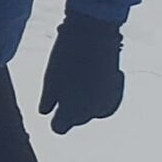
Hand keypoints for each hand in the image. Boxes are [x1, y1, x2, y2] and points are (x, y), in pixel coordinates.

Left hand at [37, 13, 124, 133]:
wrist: (93, 34)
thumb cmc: (67, 56)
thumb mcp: (50, 79)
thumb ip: (47, 100)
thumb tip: (45, 112)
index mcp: (72, 111)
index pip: (59, 128)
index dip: (55, 118)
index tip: (53, 109)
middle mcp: (92, 112)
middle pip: (77, 119)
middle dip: (71, 109)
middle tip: (66, 87)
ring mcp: (106, 101)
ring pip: (92, 111)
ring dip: (86, 102)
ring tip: (80, 81)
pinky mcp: (116, 90)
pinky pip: (106, 102)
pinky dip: (99, 96)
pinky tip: (93, 81)